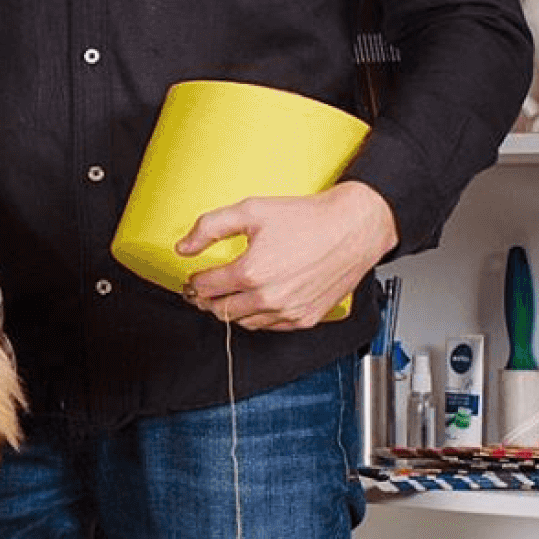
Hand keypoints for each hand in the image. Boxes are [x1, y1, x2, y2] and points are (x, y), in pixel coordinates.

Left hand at [179, 182, 394, 330]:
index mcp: (252, 272)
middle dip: (207, 300)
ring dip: (231, 311)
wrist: (354, 227)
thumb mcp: (251, 210)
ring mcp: (290, 311)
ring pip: (244, 322)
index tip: (193, 279)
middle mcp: (270, 297)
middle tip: (203, 292)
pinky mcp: (307, 318)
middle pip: (221, 310)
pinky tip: (255, 303)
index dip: (194, 282)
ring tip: (227, 297)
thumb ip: (209, 227)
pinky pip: (271, 327)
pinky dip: (258, 318)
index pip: (206, 288)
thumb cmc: (308, 218)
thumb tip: (184, 247)